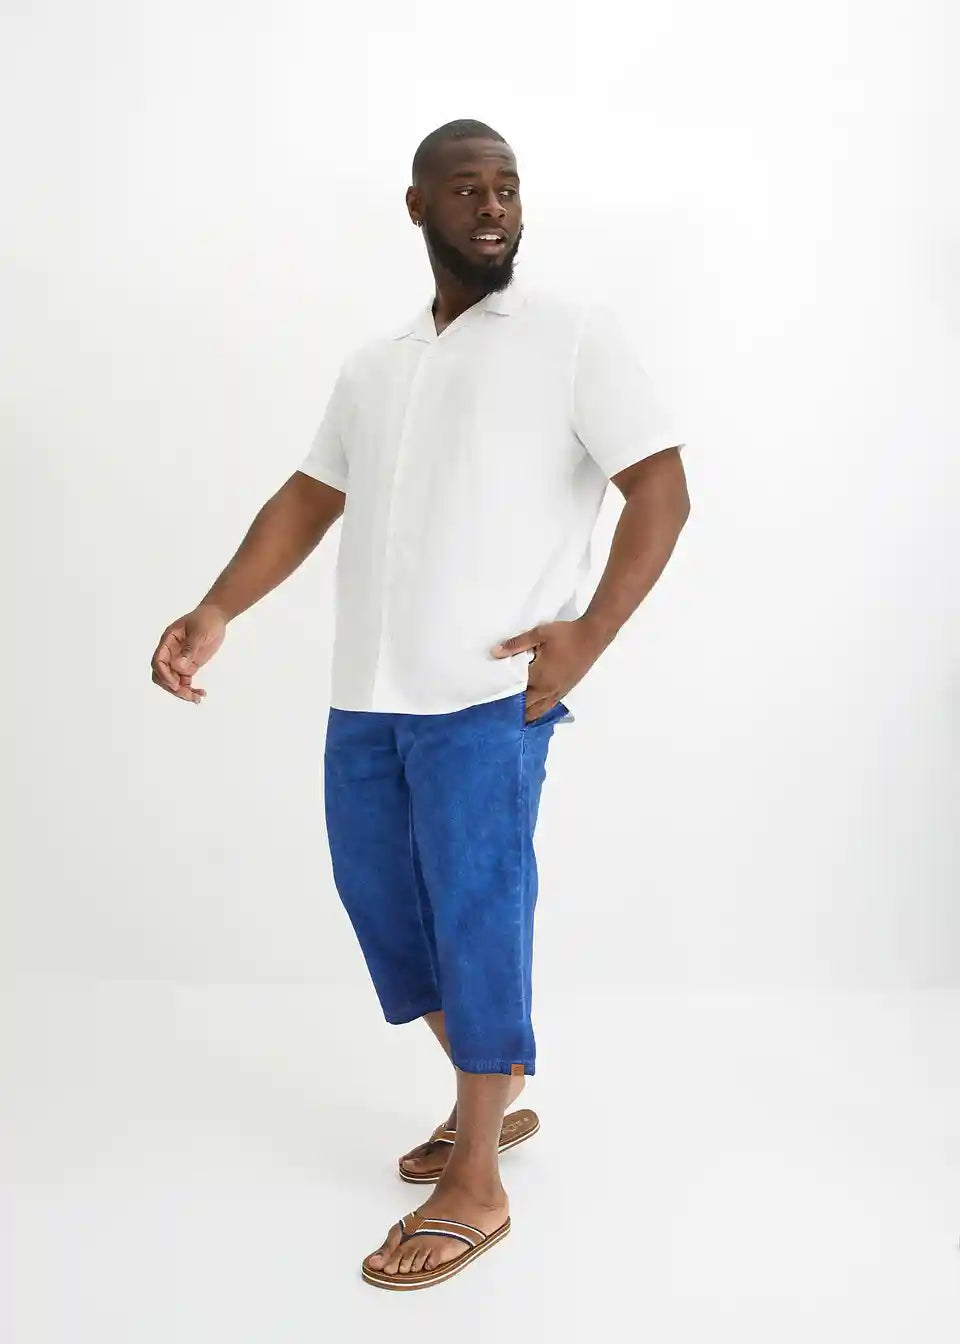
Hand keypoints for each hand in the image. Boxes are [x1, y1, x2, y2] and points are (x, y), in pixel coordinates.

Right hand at [150, 604, 226, 702]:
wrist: (216, 617)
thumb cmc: (206, 620)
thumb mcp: (199, 632)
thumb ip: (189, 648)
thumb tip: (179, 666)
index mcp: (168, 642)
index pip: (158, 661)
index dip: (164, 674)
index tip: (176, 684)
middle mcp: (170, 653)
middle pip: (163, 675)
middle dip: (173, 687)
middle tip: (188, 695)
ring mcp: (179, 660)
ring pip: (174, 681)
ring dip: (183, 692)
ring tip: (197, 698)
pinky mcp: (189, 666)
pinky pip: (185, 682)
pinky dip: (191, 690)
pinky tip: (200, 694)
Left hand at [491, 616, 611, 722]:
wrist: (592, 636)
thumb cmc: (565, 634)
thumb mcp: (539, 634)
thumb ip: (516, 644)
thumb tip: (495, 652)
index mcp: (539, 677)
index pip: (516, 691)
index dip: (503, 696)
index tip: (491, 703)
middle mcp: (548, 689)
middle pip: (526, 706)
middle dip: (514, 710)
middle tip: (499, 712)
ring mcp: (558, 691)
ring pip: (539, 710)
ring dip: (527, 713)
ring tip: (514, 717)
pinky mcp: (566, 690)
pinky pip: (549, 706)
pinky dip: (539, 710)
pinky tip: (533, 710)